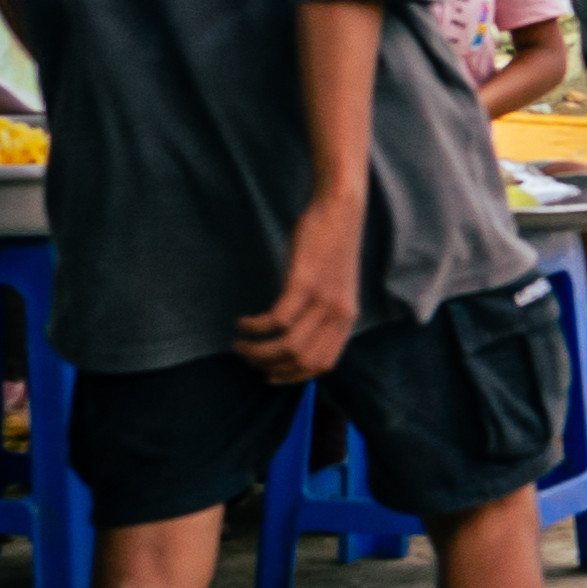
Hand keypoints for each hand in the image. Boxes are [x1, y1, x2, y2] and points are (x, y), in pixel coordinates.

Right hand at [235, 204, 363, 385]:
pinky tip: (243, 321)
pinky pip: (277, 320)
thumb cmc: (332, 247)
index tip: (270, 376)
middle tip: (246, 356)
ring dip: (257, 350)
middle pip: (301, 360)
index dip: (293, 376)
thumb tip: (299, 334)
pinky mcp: (304, 283)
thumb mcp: (337, 287)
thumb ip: (324, 313)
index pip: (323, 364)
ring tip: (240, 342)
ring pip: (287, 345)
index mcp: (347, 319)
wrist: (341, 211)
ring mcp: (323, 300)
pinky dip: (255, 326)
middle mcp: (338, 314)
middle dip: (268, 365)